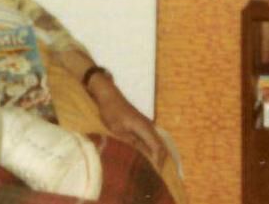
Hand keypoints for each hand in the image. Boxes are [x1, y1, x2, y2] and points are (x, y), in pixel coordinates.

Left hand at [55, 48, 167, 168]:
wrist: (108, 94)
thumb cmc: (110, 111)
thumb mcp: (117, 130)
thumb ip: (131, 143)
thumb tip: (143, 156)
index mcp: (144, 128)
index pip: (158, 148)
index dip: (158, 162)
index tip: (154, 174)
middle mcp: (149, 126)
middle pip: (161, 146)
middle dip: (160, 160)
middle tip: (154, 174)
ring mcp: (146, 124)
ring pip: (157, 142)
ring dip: (156, 154)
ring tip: (151, 168)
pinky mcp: (142, 124)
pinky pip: (151, 138)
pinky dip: (151, 148)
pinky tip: (145, 156)